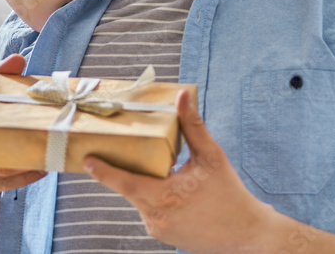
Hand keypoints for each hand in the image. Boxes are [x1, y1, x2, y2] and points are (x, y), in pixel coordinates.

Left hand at [84, 89, 282, 253]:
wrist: (248, 236)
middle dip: (122, 169)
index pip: (125, 183)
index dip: (104, 171)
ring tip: (151, 166)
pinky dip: (152, 196)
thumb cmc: (231, 195)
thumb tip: (182, 98)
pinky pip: (149, 210)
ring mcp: (158, 229)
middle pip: (129, 188)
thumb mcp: (212, 157)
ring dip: (140, 183)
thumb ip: (193, 127)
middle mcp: (156, 216)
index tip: (86, 160)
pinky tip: (165, 186)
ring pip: (139, 199)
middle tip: (113, 150)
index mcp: (165, 196)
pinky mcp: (163, 235)